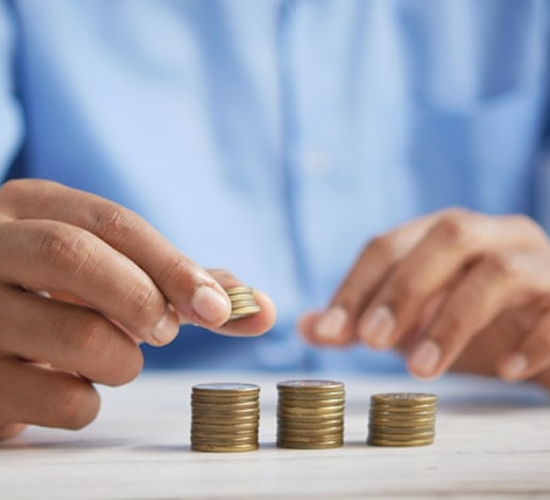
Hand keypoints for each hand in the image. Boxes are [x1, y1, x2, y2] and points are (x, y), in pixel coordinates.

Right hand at [0, 180, 274, 439]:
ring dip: (122, 359)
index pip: (113, 223)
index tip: (218, 308)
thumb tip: (262, 309)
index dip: (174, 266)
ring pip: (75, 335)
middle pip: (74, 256)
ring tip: (116, 358)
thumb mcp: (111, 271)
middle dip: (141, 299)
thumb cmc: (63, 296)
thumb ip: (183, 284)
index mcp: (31, 208)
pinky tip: (72, 385)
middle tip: (165, 331)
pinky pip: (54, 399)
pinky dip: (86, 402)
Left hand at [299, 208, 549, 388]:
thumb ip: (364, 322)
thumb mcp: (413, 326)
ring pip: (499, 270)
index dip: (357, 285)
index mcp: (446, 235)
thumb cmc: (473, 328)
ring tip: (421, 369)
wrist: (546, 339)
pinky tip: (503, 370)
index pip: (391, 244)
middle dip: (404, 289)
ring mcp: (540, 261)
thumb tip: (307, 327)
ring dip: (453, 320)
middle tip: (371, 341)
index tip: (331, 332)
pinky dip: (529, 339)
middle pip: (448, 236)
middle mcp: (494, 235)